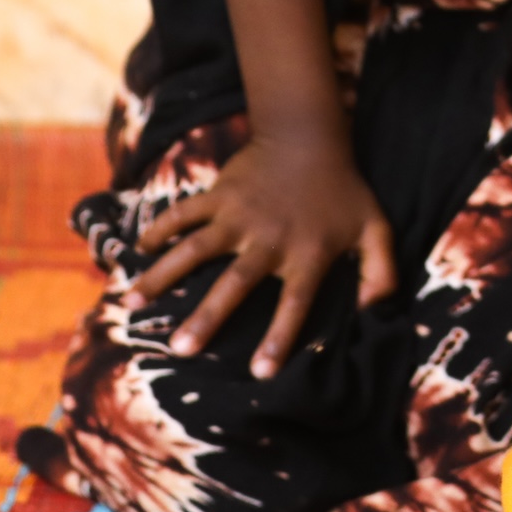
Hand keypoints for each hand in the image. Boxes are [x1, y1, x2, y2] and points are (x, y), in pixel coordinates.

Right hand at [131, 132, 398, 379]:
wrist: (310, 137)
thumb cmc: (343, 191)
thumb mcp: (376, 229)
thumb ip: (381, 273)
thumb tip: (377, 314)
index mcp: (308, 253)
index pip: (296, 302)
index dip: (280, 337)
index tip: (260, 374)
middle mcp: (270, 238)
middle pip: (236, 283)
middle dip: (208, 317)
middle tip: (181, 351)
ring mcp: (239, 215)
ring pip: (195, 249)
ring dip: (162, 275)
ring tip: (130, 304)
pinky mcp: (218, 195)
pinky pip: (182, 213)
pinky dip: (159, 230)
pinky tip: (135, 253)